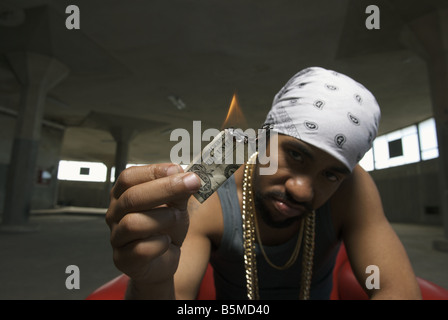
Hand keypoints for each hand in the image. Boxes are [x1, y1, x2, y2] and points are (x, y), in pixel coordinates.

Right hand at [105, 164, 200, 284]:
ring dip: (163, 218)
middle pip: (132, 197)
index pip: (129, 177)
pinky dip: (161, 244)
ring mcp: (116, 237)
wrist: (164, 259)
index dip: (153, 171)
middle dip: (165, 188)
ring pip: (133, 223)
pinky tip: (167, 241)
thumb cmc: (166, 228)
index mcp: (123, 195)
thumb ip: (180, 192)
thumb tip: (190, 178)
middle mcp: (114, 214)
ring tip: (177, 218)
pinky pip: (141, 249)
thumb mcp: (176, 206)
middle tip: (192, 183)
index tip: (177, 169)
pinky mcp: (123, 259)